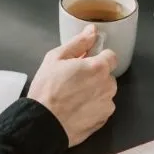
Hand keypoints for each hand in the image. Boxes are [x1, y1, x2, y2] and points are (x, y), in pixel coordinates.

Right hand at [28, 25, 117, 147]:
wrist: (42, 123)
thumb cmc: (46, 89)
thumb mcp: (56, 58)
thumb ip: (78, 43)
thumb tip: (92, 31)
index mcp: (98, 68)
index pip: (110, 56)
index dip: (97, 58)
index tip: (84, 63)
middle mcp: (108, 86)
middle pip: (107, 75)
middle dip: (95, 76)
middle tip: (74, 81)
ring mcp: (107, 105)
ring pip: (104, 93)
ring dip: (94, 92)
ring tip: (73, 97)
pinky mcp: (103, 121)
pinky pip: (101, 109)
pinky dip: (92, 108)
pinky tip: (76, 109)